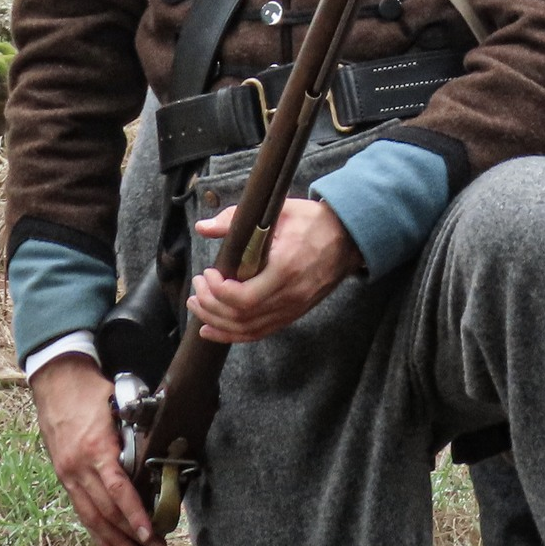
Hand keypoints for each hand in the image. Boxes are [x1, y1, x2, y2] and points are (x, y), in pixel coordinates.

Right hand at [29, 353, 153, 545]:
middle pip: (106, 511)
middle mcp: (79, 467)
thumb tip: (160, 445)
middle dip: (130, 535)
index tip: (149, 533)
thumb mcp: (119, 402)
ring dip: (113, 541)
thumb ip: (136, 427)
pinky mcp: (63, 475)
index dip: (134, 515)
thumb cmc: (90, 389)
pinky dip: (94, 531)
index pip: (118, 490)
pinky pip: (80, 509)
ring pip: (91, 516)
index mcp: (96, 448)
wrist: (55, 379)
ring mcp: (68, 474)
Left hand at [189, 197, 362, 343]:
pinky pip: (261, 332)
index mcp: (286, 269)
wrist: (348, 237)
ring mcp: (294, 309)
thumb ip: (236, 218)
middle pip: (242, 318)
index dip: (218, 293)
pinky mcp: (294, 313)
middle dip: (211, 307)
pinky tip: (215, 330)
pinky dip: (235, 334)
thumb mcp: (278, 211)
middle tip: (196, 289)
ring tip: (198, 308)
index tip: (206, 274)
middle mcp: (290, 296)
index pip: (245, 298)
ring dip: (218, 323)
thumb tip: (203, 228)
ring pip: (249, 330)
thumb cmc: (313, 221)